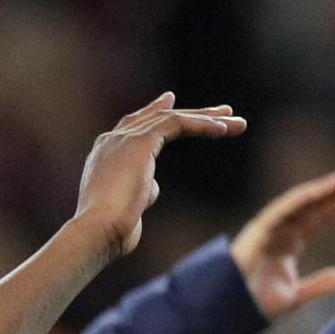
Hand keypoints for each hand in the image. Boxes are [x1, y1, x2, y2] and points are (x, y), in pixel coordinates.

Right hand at [75, 95, 246, 259]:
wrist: (97, 229)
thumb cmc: (111, 229)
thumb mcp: (130, 208)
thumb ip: (142, 191)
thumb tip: (153, 187)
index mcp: (105, 155)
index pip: (133, 126)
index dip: (155, 113)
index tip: (173, 104)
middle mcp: (113, 140)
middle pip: (157, 118)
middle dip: (192, 114)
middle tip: (222, 111)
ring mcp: (125, 138)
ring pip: (172, 118)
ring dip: (207, 120)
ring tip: (237, 123)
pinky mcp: (141, 140)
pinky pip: (178, 124)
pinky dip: (202, 125)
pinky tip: (224, 130)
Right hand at [229, 164, 334, 319]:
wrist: (230, 311)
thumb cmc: (255, 304)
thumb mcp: (296, 296)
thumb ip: (321, 285)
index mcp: (290, 244)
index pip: (319, 218)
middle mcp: (281, 231)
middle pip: (313, 204)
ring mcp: (269, 228)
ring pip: (300, 202)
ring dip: (324, 187)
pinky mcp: (258, 230)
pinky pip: (281, 209)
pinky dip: (300, 199)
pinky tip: (320, 189)